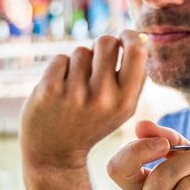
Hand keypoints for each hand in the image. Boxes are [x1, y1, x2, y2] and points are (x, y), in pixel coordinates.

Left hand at [19, 30, 146, 171]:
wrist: (54, 153)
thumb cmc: (91, 123)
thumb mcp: (121, 110)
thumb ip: (134, 79)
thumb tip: (139, 39)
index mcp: (125, 102)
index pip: (137, 51)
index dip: (131, 36)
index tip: (125, 37)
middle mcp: (102, 97)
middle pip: (107, 42)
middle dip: (101, 46)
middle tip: (96, 60)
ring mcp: (74, 93)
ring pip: (81, 52)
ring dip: (78, 63)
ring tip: (75, 86)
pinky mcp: (49, 89)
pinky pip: (60, 59)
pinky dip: (60, 69)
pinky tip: (59, 90)